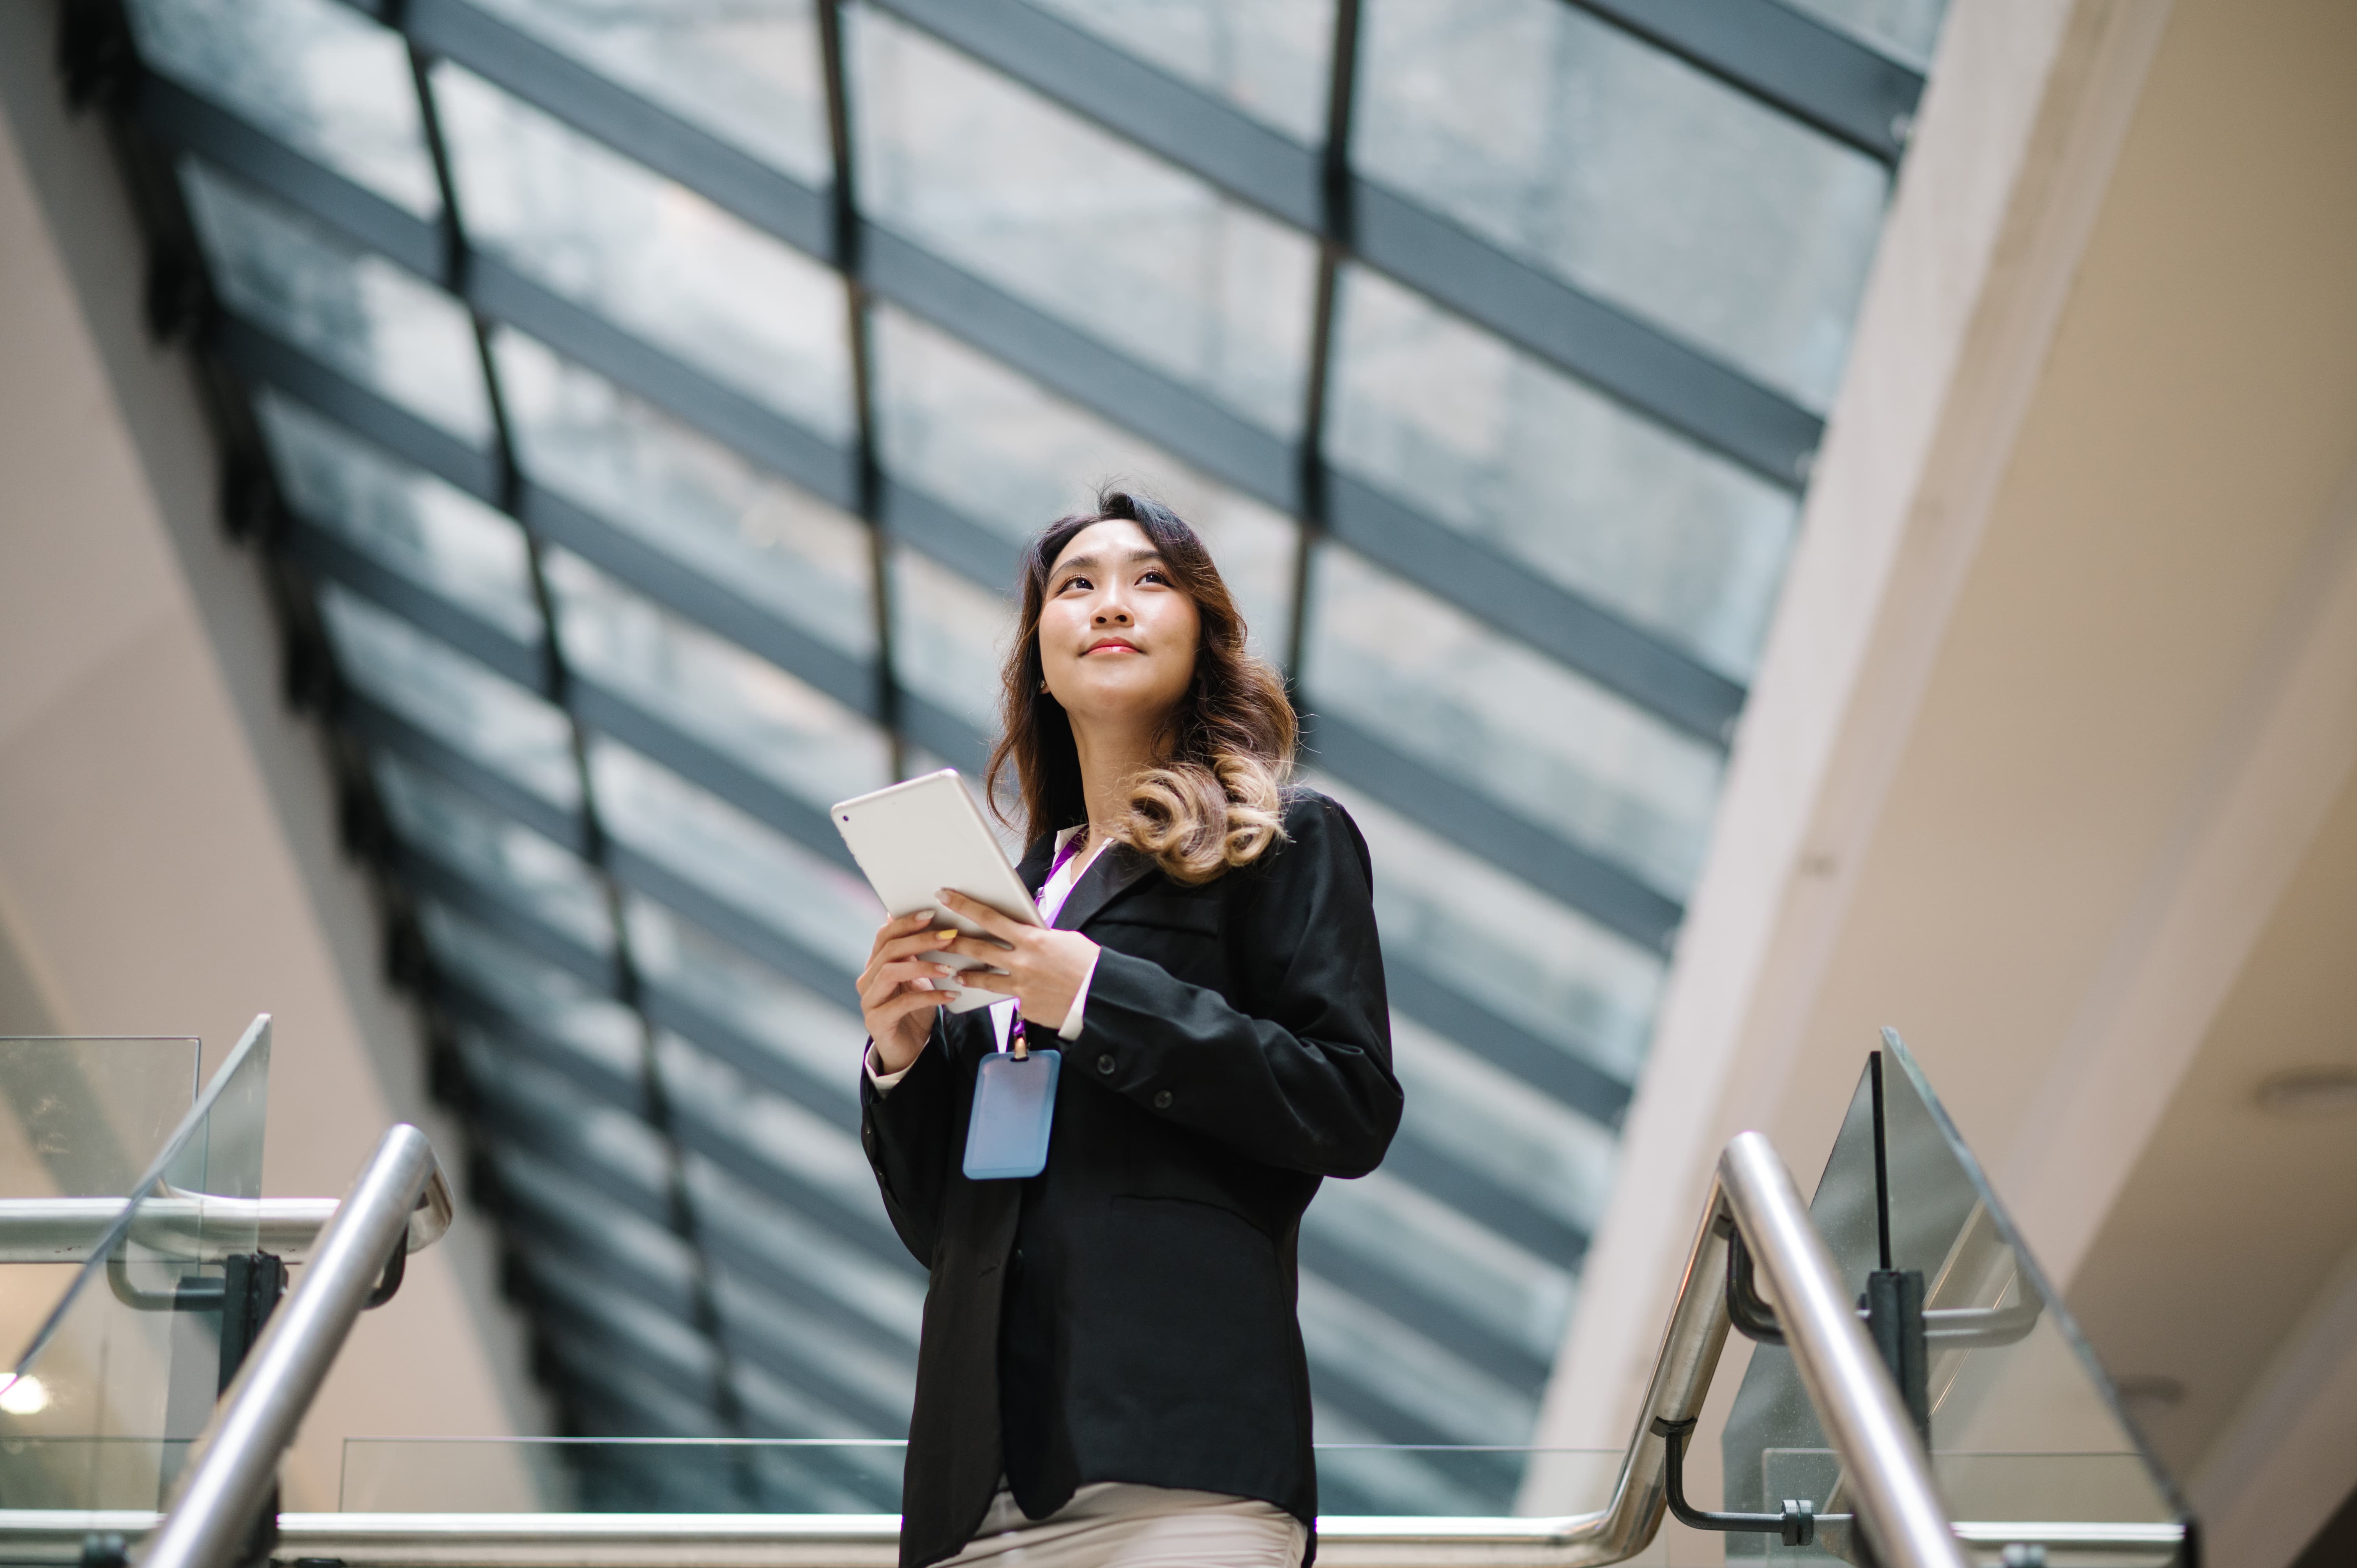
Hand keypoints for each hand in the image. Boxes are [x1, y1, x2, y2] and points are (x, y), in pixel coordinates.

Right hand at [858, 910, 957, 1074]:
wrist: (909, 1049)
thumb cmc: (916, 1009)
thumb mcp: (919, 978)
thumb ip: (919, 954)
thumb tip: (929, 919)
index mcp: (876, 964)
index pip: (885, 935)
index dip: (906, 923)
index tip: (932, 914)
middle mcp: (867, 979)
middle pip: (889, 950)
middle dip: (920, 940)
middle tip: (948, 937)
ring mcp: (869, 1000)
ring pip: (891, 972)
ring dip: (924, 966)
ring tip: (950, 968)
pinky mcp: (876, 1021)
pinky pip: (903, 1003)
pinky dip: (929, 996)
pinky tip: (951, 995)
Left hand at [930, 890, 1099, 1036]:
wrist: (1101, 998)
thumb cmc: (1088, 964)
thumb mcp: (1063, 940)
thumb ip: (1037, 938)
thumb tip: (1024, 935)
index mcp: (1032, 939)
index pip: (989, 918)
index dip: (964, 906)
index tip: (946, 897)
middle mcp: (1021, 962)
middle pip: (977, 948)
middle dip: (953, 940)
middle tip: (935, 936)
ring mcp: (1020, 987)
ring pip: (983, 978)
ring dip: (966, 973)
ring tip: (955, 972)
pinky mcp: (1024, 1006)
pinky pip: (1012, 999)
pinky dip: (1013, 995)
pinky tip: (1022, 995)